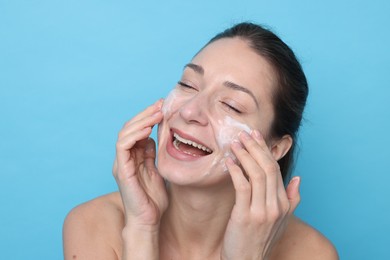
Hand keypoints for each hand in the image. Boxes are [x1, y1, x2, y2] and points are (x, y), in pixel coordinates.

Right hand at [113, 99, 167, 229]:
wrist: (149, 221)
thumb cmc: (153, 200)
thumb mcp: (157, 171)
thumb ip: (152, 155)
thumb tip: (153, 138)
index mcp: (134, 157)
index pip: (138, 131)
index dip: (149, 117)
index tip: (164, 107)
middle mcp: (125, 158)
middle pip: (130, 128)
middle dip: (146, 114)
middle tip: (161, 104)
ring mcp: (122, 163)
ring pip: (125, 134)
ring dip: (141, 121)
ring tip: (157, 112)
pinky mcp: (122, 170)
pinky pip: (123, 146)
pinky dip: (134, 135)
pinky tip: (147, 129)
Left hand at [221, 130, 300, 259]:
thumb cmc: (260, 240)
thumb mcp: (281, 221)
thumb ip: (292, 200)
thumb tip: (298, 178)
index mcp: (284, 204)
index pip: (276, 170)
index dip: (265, 150)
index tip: (256, 136)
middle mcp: (276, 206)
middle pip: (268, 168)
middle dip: (256, 147)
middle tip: (244, 134)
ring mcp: (261, 212)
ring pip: (256, 174)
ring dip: (245, 155)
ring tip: (234, 144)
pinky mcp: (245, 216)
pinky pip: (242, 187)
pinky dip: (236, 171)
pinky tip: (228, 162)